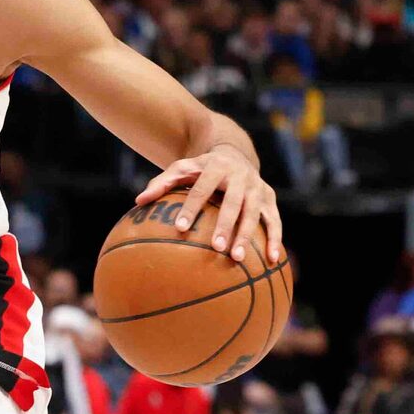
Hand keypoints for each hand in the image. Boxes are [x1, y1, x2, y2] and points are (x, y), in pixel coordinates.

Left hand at [136, 148, 281, 266]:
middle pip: (233, 203)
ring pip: (255, 214)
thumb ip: (161, 183)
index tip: (180, 228)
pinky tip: (272, 261)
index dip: (191, 207)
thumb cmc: (200, 168)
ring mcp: (258, 188)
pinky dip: (276, 240)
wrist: (234, 153)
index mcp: (216, 167)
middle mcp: (241, 176)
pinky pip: (274, 221)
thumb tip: (138, 201)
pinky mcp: (270, 199)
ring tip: (237, 259)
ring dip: (248, 236)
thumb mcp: (181, 168)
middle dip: (225, 225)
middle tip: (216, 248)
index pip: (201, 189)